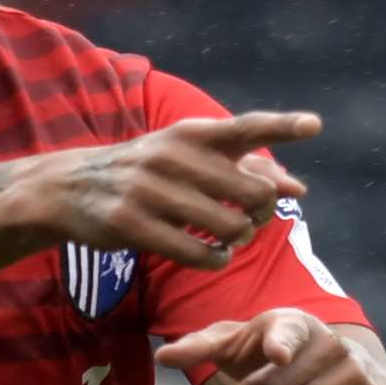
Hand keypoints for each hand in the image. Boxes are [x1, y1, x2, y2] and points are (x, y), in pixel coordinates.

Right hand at [41, 111, 320, 270]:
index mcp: (191, 132)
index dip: (282, 126)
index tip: (314, 125)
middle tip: (248, 218)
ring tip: (226, 239)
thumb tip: (297, 188)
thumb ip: (244, 165)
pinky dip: (215, 259)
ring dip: (238, 240)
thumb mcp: (187, 154)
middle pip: (252, 193)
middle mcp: (172, 155)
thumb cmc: (147, 170)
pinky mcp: (132, 225)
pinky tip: (210, 254)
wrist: (71, 186)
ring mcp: (149, 190)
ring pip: (230, 227)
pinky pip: (198, 253)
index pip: (245, 126)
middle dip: (260, 213)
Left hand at [156, 309, 385, 384]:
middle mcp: (330, 344)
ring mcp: (355, 374)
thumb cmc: (282, 361)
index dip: (280, 342)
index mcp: (295, 323)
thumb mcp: (244, 347)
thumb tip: (162, 357)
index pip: (285, 332)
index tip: (276, 355)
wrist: (357, 384)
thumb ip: (204, 347)